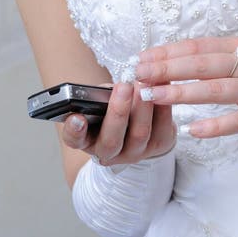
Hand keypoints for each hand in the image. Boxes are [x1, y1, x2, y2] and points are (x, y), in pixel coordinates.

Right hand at [61, 81, 176, 164]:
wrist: (138, 126)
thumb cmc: (113, 108)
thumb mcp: (100, 101)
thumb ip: (101, 96)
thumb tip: (113, 86)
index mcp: (87, 139)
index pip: (75, 139)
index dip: (74, 130)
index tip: (77, 117)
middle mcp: (109, 151)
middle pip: (111, 139)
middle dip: (118, 111)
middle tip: (123, 86)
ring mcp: (134, 153)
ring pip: (139, 133)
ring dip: (142, 106)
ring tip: (144, 83)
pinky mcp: (158, 146)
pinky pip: (163, 127)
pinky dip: (163, 106)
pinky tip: (161, 86)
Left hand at [135, 37, 237, 137]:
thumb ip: (225, 55)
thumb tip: (183, 57)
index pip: (198, 46)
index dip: (168, 51)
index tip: (142, 57)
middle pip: (200, 64)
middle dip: (166, 68)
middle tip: (138, 74)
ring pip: (214, 89)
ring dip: (181, 92)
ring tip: (154, 95)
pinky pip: (237, 121)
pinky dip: (215, 126)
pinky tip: (193, 131)